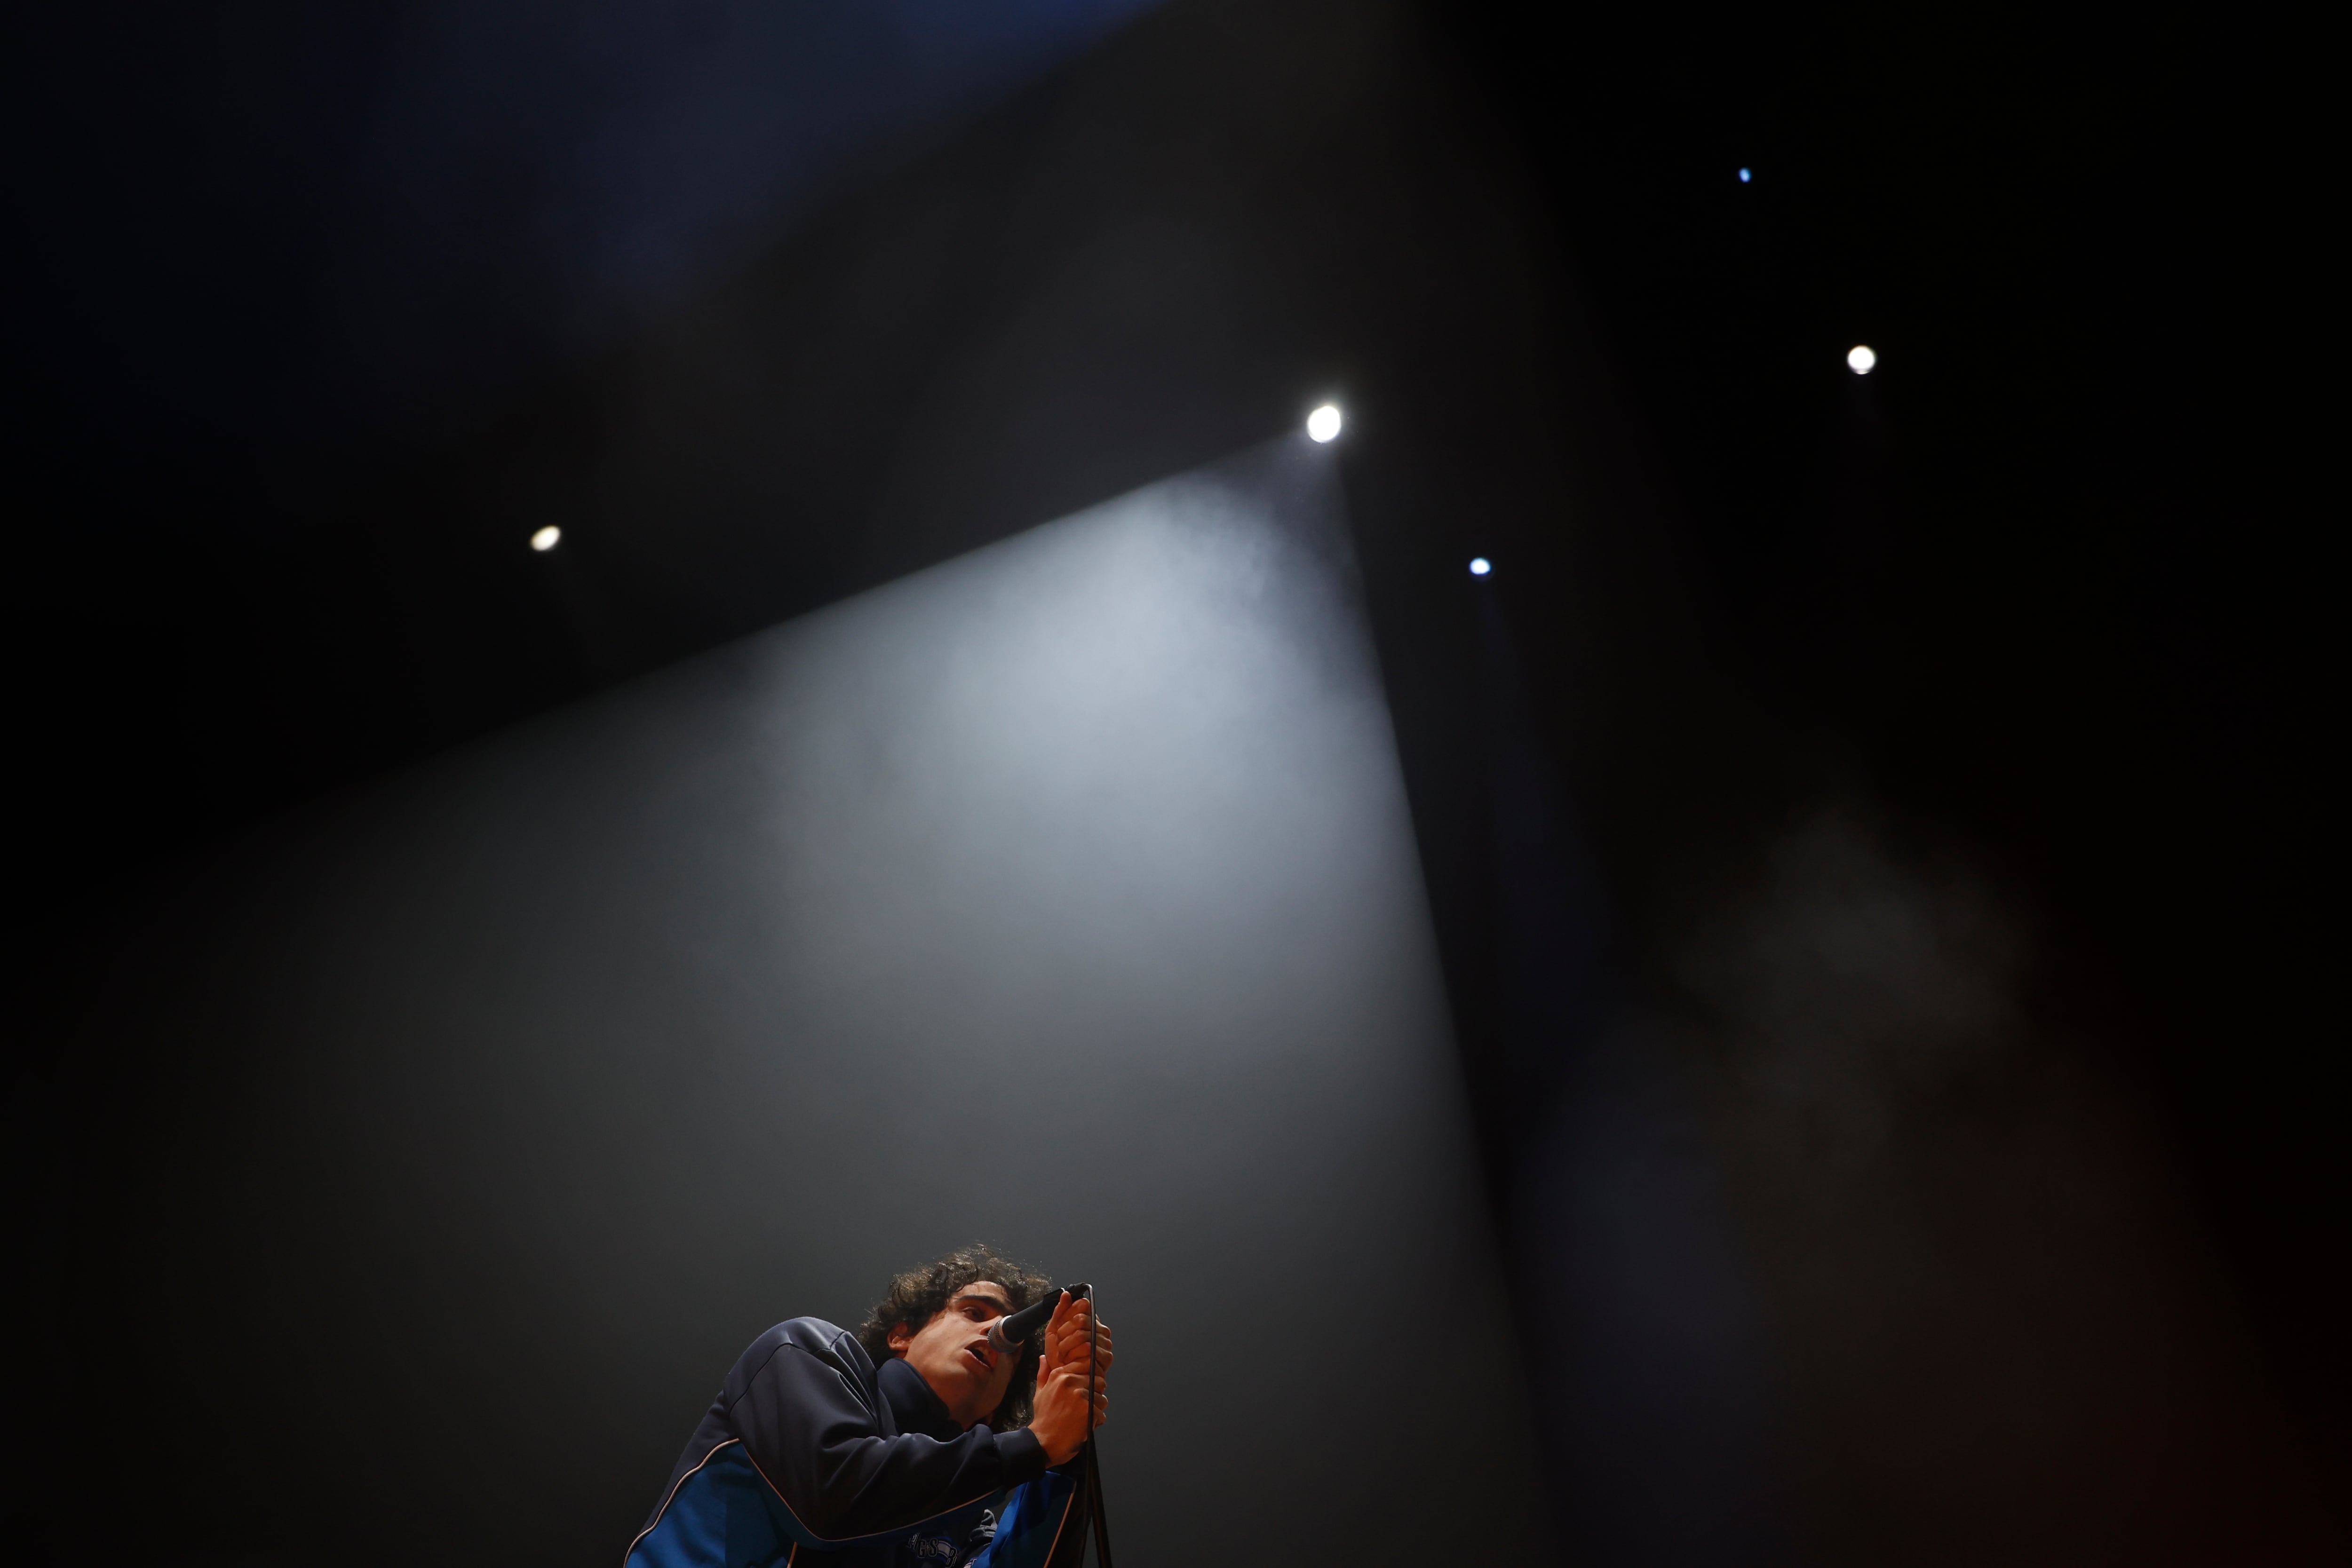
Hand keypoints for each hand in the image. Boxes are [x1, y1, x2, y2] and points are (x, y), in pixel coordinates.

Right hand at [1025, 1291, 1112, 1465]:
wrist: (1042, 1442)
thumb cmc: (1043, 1418)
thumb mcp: (1040, 1393)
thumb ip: (1044, 1373)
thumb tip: (1043, 1357)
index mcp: (1060, 1375)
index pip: (1086, 1367)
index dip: (1089, 1380)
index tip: (1084, 1391)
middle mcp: (1070, 1381)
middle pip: (1098, 1381)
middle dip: (1094, 1395)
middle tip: (1083, 1408)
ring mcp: (1079, 1395)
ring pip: (1102, 1398)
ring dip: (1096, 1410)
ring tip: (1082, 1418)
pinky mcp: (1087, 1410)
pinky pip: (1101, 1414)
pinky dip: (1095, 1423)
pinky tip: (1083, 1426)